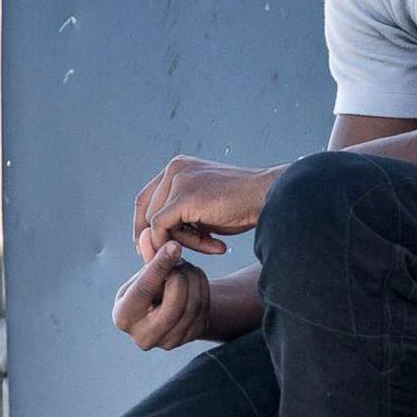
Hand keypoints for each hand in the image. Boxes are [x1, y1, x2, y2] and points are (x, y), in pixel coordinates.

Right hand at [112, 241, 210, 349]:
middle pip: (174, 303)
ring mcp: (169, 342)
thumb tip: (147, 234)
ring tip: (187, 267)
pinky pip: (204, 309)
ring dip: (194, 279)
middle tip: (181, 260)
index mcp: (123, 317)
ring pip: (193, 306)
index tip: (174, 245)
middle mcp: (144, 337)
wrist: (163, 309)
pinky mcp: (189, 339)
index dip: (160, 266)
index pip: (144, 290)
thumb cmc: (148, 288)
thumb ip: (147, 258)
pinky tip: (194, 279)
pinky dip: (203, 288)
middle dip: (182, 276)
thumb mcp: (143, 274)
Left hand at [133, 156, 282, 260]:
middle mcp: (174, 168)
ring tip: (214, 245)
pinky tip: (214, 247)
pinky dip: (178, 244)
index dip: (145, 226)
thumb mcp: (205, 205)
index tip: (156, 247)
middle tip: (194, 250)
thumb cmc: (243, 205)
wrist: (270, 197)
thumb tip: (156, 235)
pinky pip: (162, 228)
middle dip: (169, 237)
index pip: (147, 198)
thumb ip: (181, 213)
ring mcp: (178, 179)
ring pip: (156, 223)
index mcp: (178, 166)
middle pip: (148, 212)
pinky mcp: (184, 196)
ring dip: (183, 242)